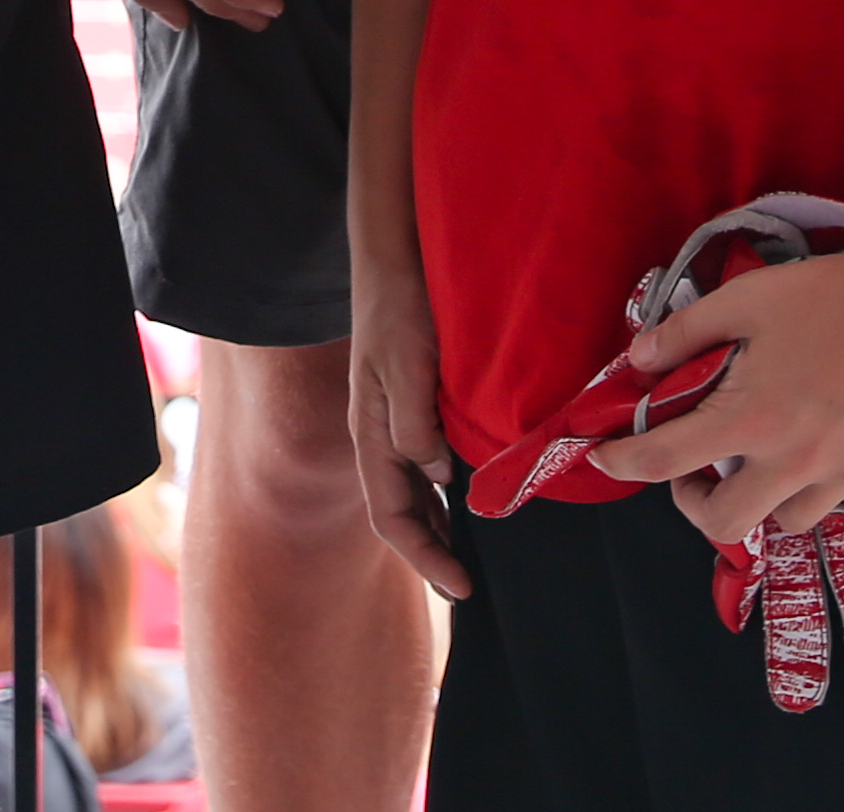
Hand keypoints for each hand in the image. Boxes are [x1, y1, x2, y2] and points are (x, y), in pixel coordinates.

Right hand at [346, 253, 474, 600]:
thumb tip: (437, 478)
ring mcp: (395, 420)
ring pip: (414, 491)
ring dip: (438, 525)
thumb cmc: (400, 306)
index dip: (426, 559)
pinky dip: (446, 490)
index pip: (392, 517)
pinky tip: (470, 490)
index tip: (463, 590)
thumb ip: (415, 422)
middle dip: (431, 553)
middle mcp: (380, 435)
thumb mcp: (406, 363)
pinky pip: (426, 462)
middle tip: (471, 585)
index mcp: (371, 434)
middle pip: (401, 512)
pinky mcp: (414, 402)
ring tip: (472, 552)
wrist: (396, 254)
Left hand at [585, 230, 843, 550]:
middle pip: (726, 522)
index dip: (622, 463)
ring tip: (764, 460)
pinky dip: (835, 496)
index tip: (605, 459)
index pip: (664, 459)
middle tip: (696, 470)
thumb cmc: (831, 292)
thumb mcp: (744, 299)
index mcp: (750, 420)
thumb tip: (637, 359)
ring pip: (791, 521)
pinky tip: (828, 460)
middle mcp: (794, 462)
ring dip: (766, 499)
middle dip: (696, 504)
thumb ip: (684, 333)